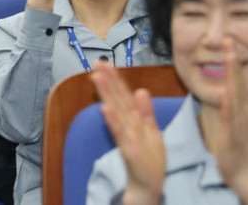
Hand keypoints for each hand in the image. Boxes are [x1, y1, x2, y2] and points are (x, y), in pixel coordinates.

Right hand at [91, 62, 164, 204]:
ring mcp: (126, 136)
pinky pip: (120, 132)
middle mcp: (127, 125)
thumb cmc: (149, 159)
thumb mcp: (152, 130)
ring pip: (116, 111)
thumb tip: (141, 90)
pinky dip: (112, 120)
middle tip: (96, 63)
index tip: (104, 62)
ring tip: (97, 77)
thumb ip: (146, 111)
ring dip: (106, 94)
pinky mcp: (129, 149)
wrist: (149, 185)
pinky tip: (105, 108)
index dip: (115, 78)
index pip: (123, 94)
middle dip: (107, 80)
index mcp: (134, 119)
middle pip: (117, 98)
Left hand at [213, 40, 247, 202]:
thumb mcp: (234, 121)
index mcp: (240, 108)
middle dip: (234, 61)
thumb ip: (232, 104)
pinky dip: (228, 106)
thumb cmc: (238, 147)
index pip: (237, 80)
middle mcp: (242, 112)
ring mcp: (239, 124)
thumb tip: (227, 87)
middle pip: (238, 82)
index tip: (229, 41)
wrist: (245, 174)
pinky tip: (226, 94)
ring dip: (234, 76)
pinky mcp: (232, 138)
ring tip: (230, 57)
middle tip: (230, 40)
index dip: (233, 61)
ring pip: (236, 96)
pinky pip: (231, 120)